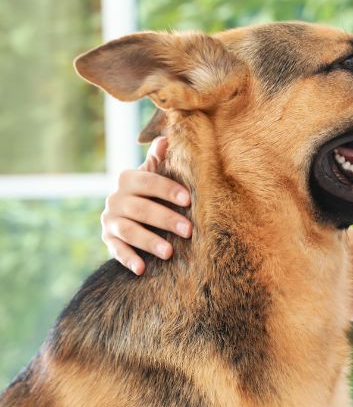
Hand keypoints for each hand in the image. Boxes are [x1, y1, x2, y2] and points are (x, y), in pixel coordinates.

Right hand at [101, 137, 191, 274]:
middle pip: (141, 208)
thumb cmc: (150, 192)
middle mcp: (115, 198)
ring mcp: (110, 220)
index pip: (148, 181)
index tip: (189, 200)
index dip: (167, 189)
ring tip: (169, 252)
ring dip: (149, 241)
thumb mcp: (153, 175)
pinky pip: (116, 250)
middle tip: (189, 231)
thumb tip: (166, 138)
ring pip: (129, 230)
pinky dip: (128, 259)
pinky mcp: (108, 240)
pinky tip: (142, 269)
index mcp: (128, 179)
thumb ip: (159, 160)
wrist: (127, 214)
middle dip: (166, 219)